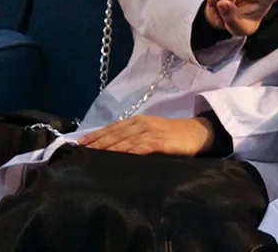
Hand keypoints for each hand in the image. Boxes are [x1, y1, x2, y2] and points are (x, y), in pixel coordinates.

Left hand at [78, 116, 214, 155]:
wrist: (197, 133)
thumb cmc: (172, 135)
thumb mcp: (151, 133)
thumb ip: (134, 138)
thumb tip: (111, 149)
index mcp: (138, 121)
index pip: (113, 128)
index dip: (96, 135)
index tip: (80, 143)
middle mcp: (142, 123)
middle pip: (116, 133)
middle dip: (98, 142)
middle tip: (82, 151)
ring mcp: (152, 131)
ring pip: (126, 140)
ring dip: (110, 148)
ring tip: (95, 155)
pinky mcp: (162, 141)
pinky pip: (143, 146)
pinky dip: (131, 151)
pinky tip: (121, 156)